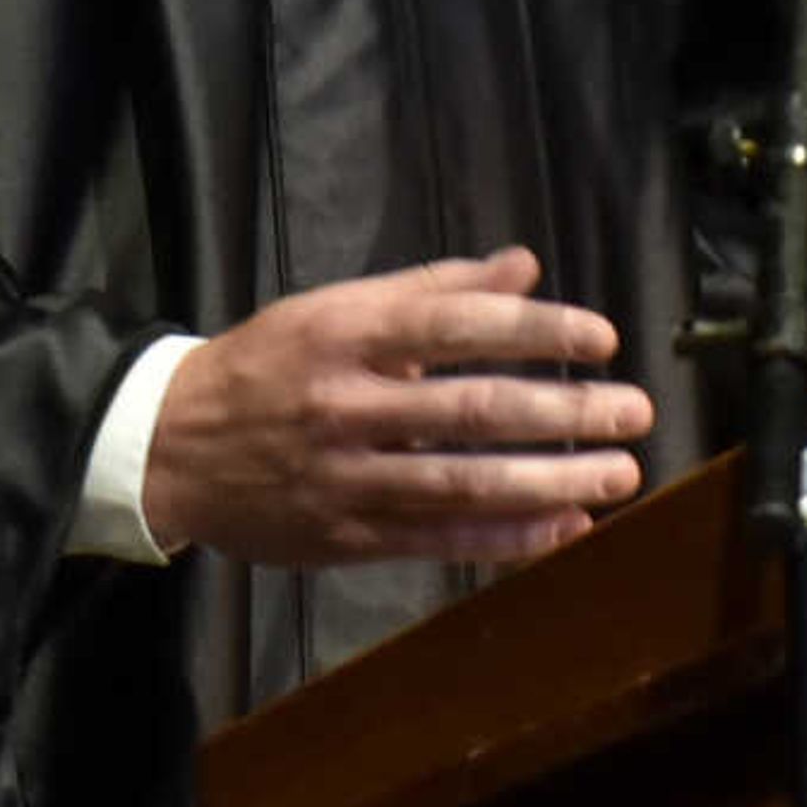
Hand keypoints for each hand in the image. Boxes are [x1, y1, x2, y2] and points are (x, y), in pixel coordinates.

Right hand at [140, 246, 654, 567]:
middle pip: (471, 410)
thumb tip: (524, 266)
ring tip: (619, 475)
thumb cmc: (271, 363)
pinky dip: (505, 539)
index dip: (536, 332)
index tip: (602, 340)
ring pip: (461, 483)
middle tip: (635, 411)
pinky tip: (563, 530)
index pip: (458, 326)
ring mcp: (346, 478)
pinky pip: (436, 540)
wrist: (170, 446)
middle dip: (563, 412)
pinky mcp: (344, 537)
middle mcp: (349, 405)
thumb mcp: (340, 307)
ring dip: (550, 482)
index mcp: (349, 335)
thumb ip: (435, 288)